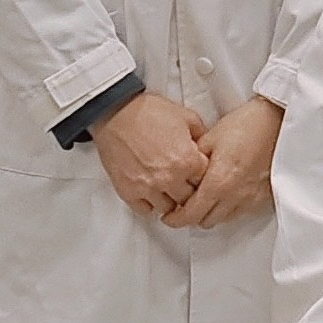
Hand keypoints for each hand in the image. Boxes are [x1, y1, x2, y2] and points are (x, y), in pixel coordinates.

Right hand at [92, 92, 207, 215]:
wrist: (116, 113)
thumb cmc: (149, 112)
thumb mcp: (186, 117)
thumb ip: (201, 136)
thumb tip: (206, 149)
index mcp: (188, 161)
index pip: (206, 182)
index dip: (203, 176)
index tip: (198, 173)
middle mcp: (170, 178)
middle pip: (189, 199)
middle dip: (189, 190)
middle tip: (184, 182)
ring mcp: (148, 188)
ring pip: (168, 208)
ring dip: (170, 199)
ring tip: (167, 187)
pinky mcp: (128, 192)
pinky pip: (145, 210)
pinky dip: (149, 203)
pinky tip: (150, 191)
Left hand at [162, 96, 282, 228]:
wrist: (278, 120)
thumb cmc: (247, 124)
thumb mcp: (210, 137)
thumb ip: (193, 161)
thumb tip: (182, 173)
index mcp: (218, 182)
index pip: (191, 214)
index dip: (175, 219)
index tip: (169, 216)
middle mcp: (235, 195)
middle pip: (205, 221)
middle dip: (192, 216)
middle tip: (185, 205)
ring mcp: (251, 198)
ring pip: (224, 219)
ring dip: (212, 213)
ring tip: (207, 199)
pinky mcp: (264, 196)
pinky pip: (241, 212)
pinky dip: (229, 208)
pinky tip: (227, 194)